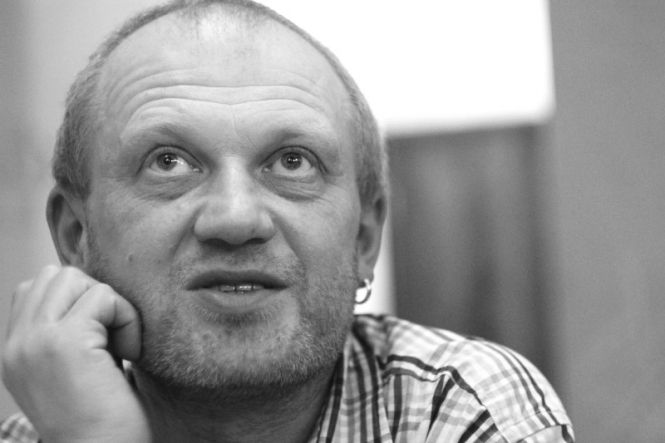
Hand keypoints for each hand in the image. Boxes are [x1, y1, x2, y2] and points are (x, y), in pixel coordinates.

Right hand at [2, 265, 150, 441]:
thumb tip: (93, 291)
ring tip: (119, 345)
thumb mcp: (72, 371)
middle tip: (112, 338)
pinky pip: (104, 296)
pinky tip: (130, 353)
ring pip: (75, 278)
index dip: (78, 299)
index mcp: (15, 352)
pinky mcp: (64, 342)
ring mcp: (35, 341)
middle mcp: (16, 345)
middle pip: (56, 275)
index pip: (35, 288)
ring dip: (109, 304)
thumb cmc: (102, 420)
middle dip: (94, 296)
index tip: (101, 336)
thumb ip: (66, 332)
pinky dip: (127, 318)